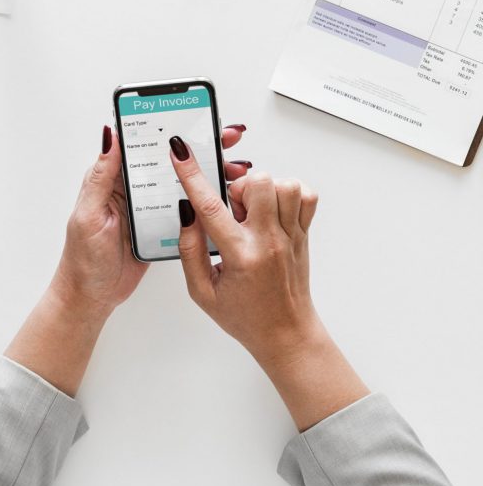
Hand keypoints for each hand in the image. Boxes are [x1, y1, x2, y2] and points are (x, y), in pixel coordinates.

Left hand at [52, 125, 250, 322]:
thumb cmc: (83, 258)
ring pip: (183, 183)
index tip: (193, 117)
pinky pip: (187, 208)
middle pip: (169, 160)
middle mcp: (133, 189)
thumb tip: (109, 136)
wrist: (92, 296)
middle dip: (199, 147)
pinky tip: (226, 197)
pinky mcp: (162, 227)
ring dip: (209, 173)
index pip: (143, 144)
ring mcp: (150, 208)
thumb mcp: (90, 214)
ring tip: (234, 168)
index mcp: (113, 180)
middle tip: (226, 138)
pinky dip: (207, 201)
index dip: (167, 128)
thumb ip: (101, 176)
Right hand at [170, 137, 368, 429]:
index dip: (191, 175)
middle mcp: (270, 242)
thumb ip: (189, 250)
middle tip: (232, 209)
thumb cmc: (244, 316)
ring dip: (263, 189)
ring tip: (252, 212)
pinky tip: (272, 211)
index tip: (180, 152)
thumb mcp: (201, 292)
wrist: (286, 334)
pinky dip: (288, 193)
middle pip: (258, 183)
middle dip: (237, 186)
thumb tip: (186, 213)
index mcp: (240, 256)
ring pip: (284, 184)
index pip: (211, 207)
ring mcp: (292, 236)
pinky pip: (306, 195)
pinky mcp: (305, 234)